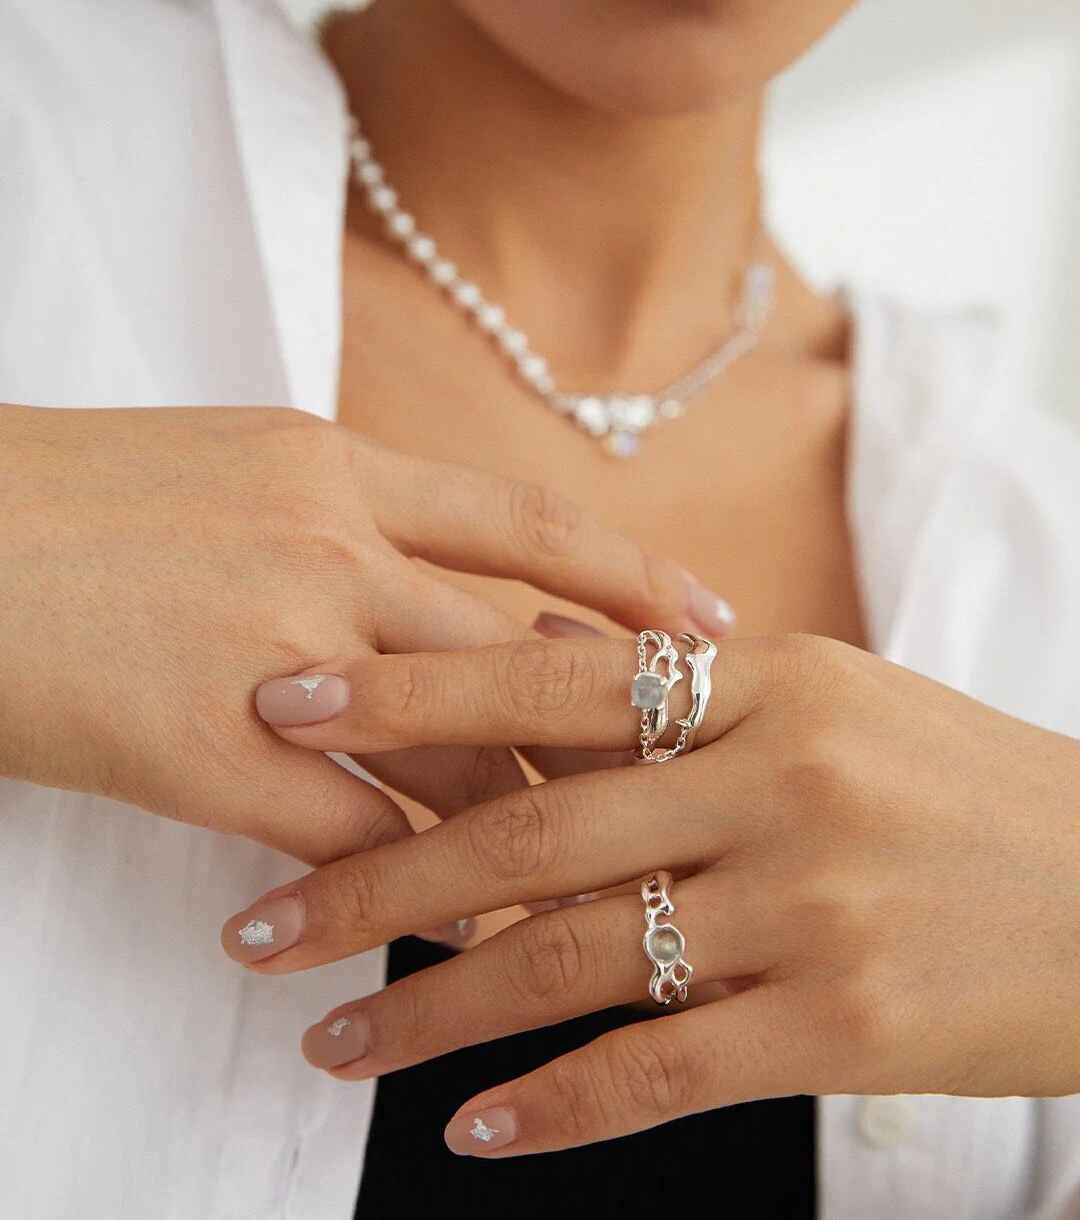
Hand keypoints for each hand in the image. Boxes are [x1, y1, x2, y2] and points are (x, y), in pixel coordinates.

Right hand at [0, 404, 716, 864]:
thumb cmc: (68, 500)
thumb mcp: (223, 469)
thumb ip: (333, 514)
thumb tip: (422, 575)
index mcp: (333, 465)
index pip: (525, 522)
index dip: (632, 576)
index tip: (714, 620)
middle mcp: (325, 545)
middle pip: (518, 653)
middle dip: (612, 728)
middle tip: (689, 784)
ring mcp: (273, 651)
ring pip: (461, 750)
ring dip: (537, 820)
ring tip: (604, 880)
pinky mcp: (205, 755)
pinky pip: (365, 840)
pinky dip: (430, 893)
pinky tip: (470, 938)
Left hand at [225, 632, 1079, 1153]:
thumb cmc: (952, 784)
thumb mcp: (828, 695)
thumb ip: (675, 686)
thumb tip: (532, 636)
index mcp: (766, 679)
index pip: (548, 676)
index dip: (404, 693)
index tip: (282, 712)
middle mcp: (779, 779)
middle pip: (532, 832)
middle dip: (373, 881)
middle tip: (258, 926)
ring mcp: (813, 904)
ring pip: (576, 963)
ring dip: (434, 1011)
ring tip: (329, 1044)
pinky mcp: (846, 1026)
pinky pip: (664, 1072)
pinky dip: (558, 1108)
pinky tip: (471, 1130)